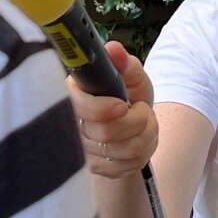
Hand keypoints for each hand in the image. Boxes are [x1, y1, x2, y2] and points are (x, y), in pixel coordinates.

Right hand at [68, 40, 158, 177]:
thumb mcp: (130, 74)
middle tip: (142, 108)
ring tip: (146, 121)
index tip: (123, 105)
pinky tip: (141, 138)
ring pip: (124, 151)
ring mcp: (81, 150)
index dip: (101, 109)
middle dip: (137, 119)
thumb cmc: (126, 93)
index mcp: (71, 95)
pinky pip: (129, 165)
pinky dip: (145, 150)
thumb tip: (114, 49)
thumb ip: (124, 63)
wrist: (131, 119)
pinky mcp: (95, 167)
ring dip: (147, 134)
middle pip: (106, 133)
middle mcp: (70, 125)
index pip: (76, 108)